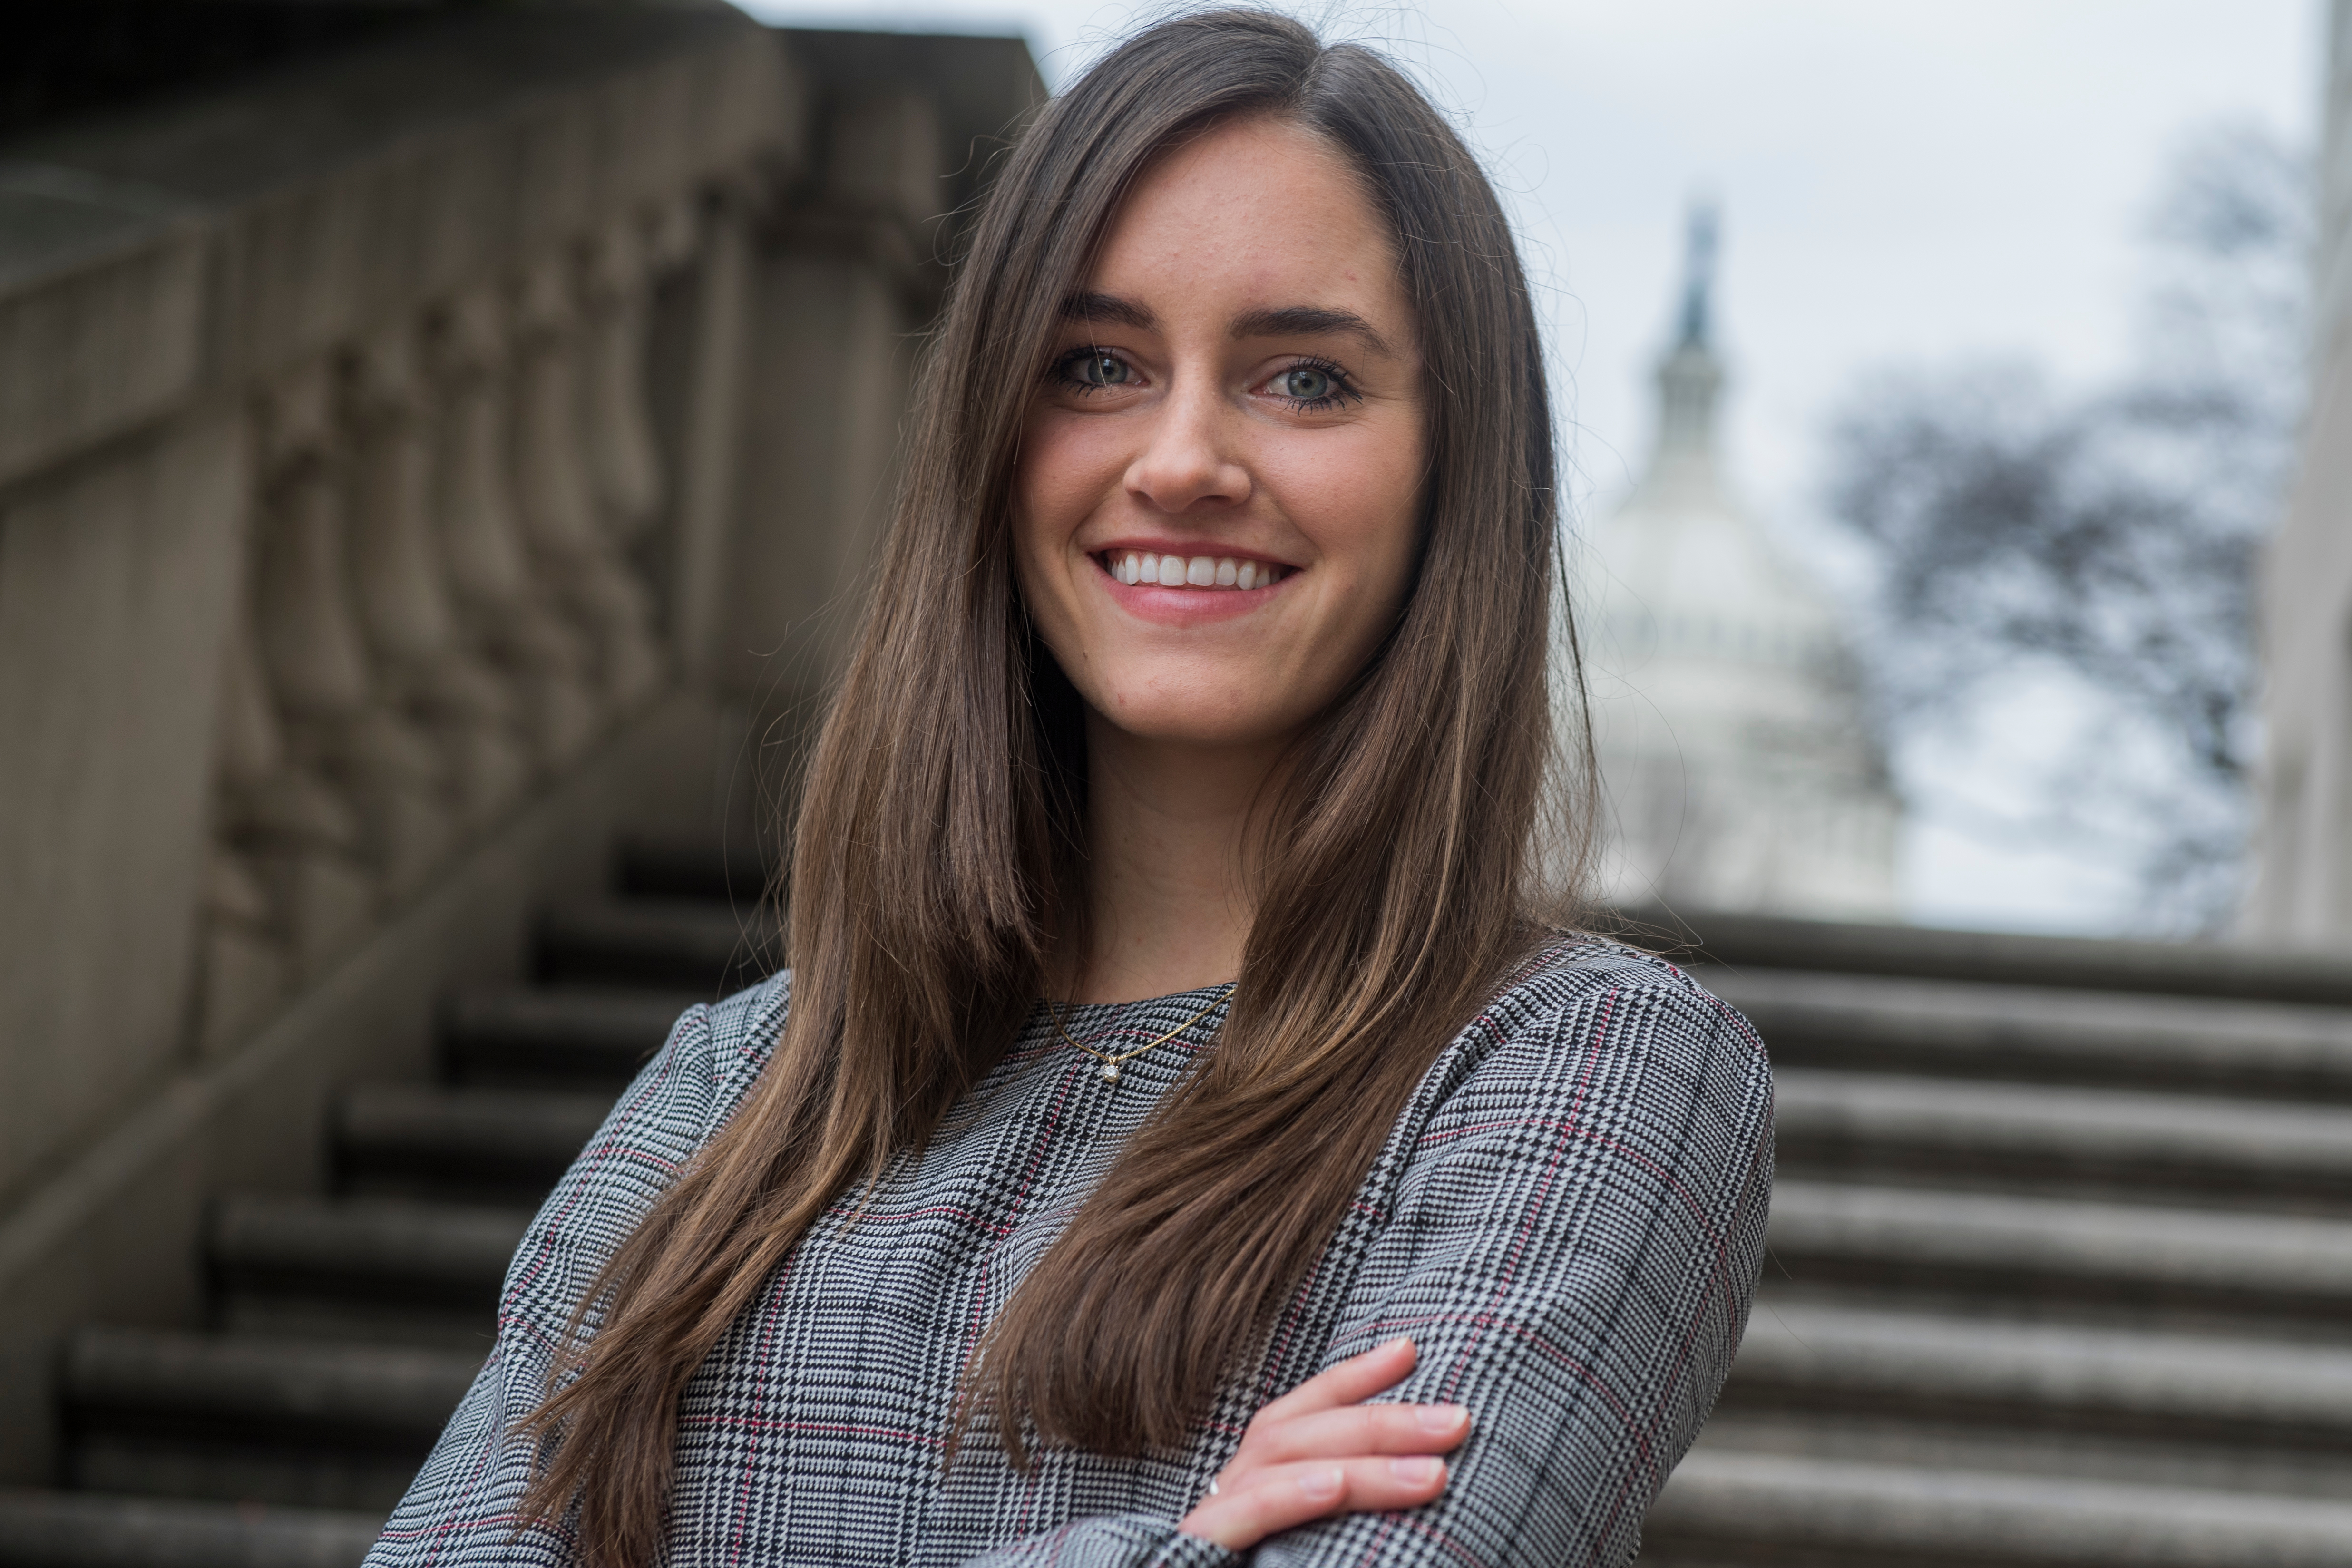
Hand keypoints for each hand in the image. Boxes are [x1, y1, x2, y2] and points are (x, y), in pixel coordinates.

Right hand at [1177, 1338, 1469, 1551]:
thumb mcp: (1311, 1551)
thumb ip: (1343, 1529)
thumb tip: (1428, 1492)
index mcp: (1251, 1484)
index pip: (1300, 1414)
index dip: (1352, 1378)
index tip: (1411, 1350)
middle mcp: (1227, 1492)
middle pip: (1303, 1432)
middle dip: (1384, 1418)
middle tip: (1459, 1419)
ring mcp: (1208, 1523)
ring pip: (1281, 1464)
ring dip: (1363, 1461)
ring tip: (1435, 1470)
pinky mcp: (1194, 1555)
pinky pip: (1243, 1517)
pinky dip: (1291, 1495)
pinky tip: (1334, 1485)